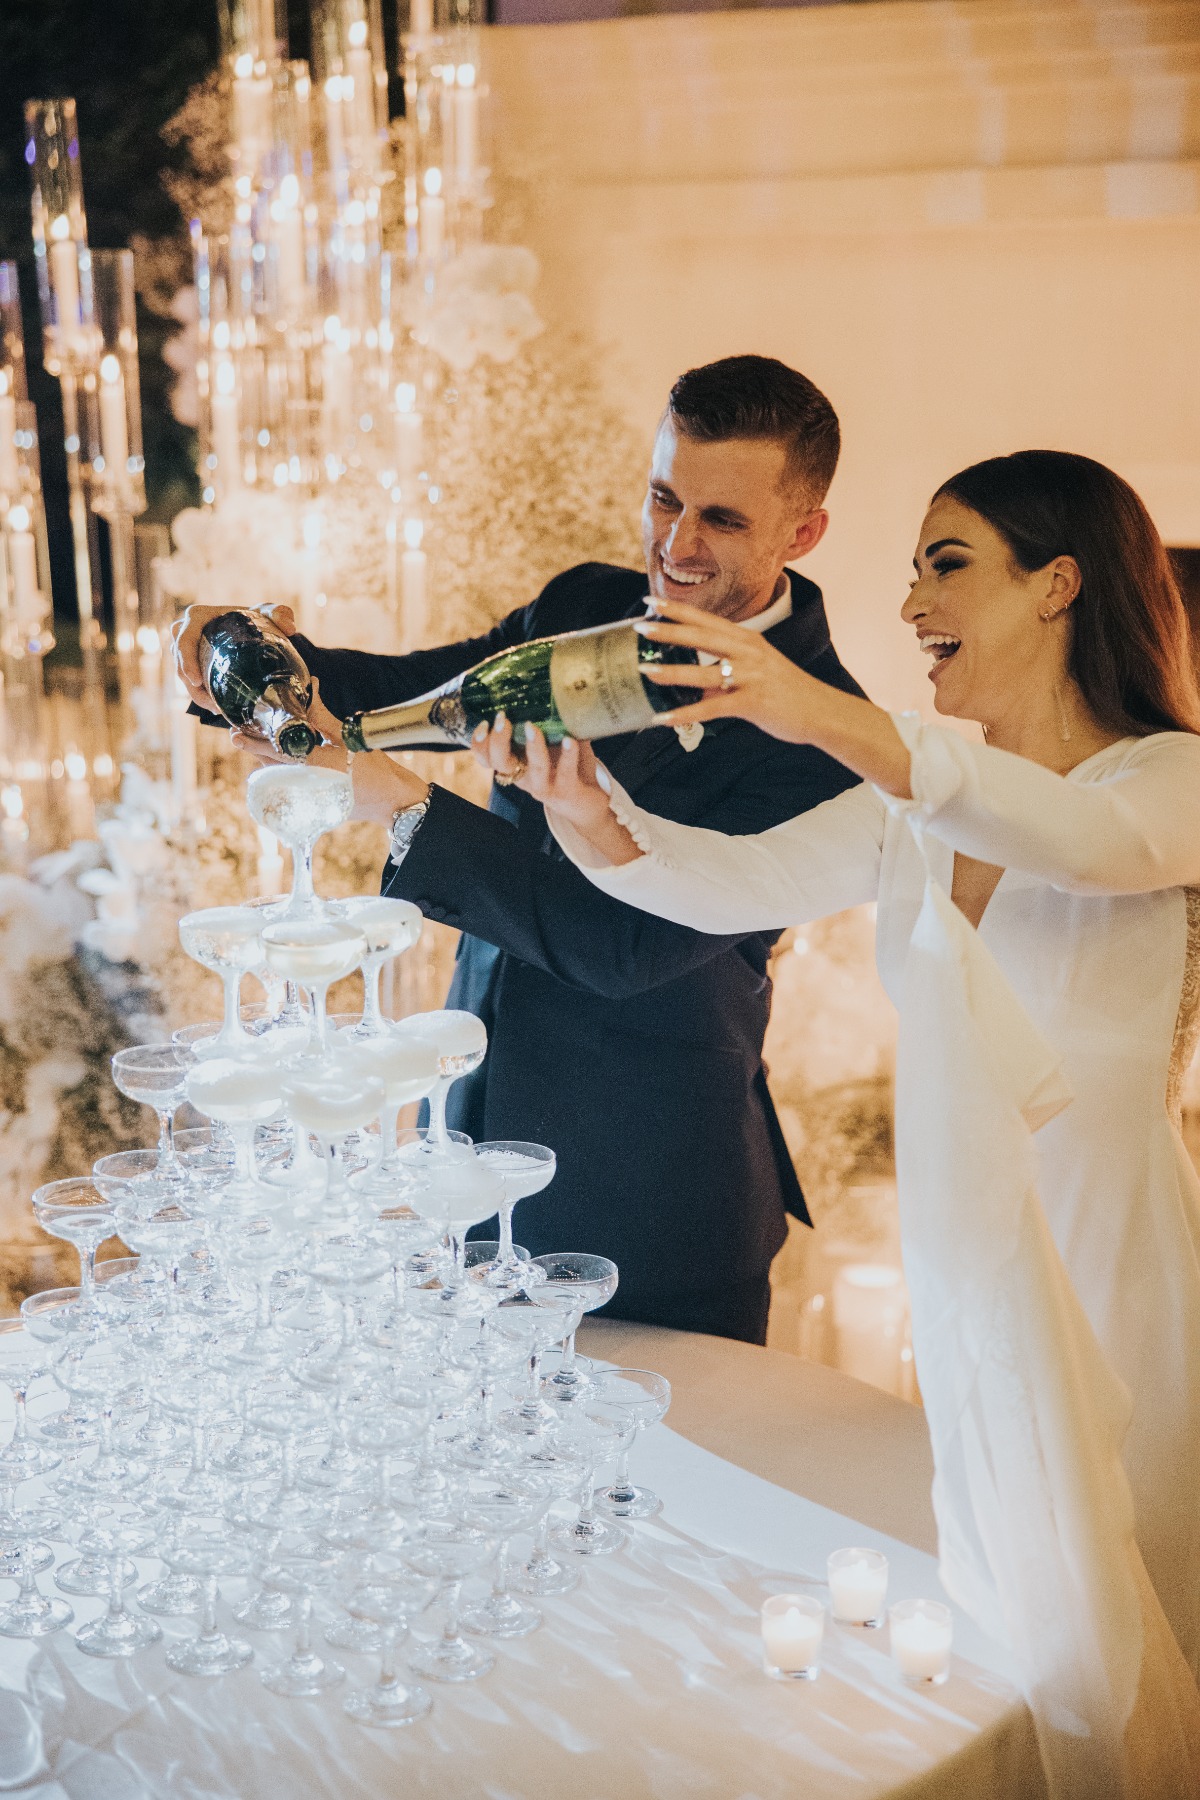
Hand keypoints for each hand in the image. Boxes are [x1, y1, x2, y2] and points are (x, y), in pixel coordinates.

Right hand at [170, 602, 298, 715]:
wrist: (251, 629)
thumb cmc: (256, 618)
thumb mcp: (268, 613)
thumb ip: (280, 613)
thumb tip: (290, 628)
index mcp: (196, 617)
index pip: (183, 640)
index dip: (186, 660)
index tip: (197, 681)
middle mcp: (184, 632)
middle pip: (179, 663)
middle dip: (193, 687)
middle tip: (214, 706)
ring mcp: (185, 650)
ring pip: (183, 677)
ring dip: (198, 696)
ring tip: (219, 710)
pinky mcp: (190, 665)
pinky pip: (190, 683)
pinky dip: (201, 697)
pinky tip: (218, 709)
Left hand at [231, 678, 429, 824]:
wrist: (393, 800)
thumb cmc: (375, 768)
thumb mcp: (349, 736)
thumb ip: (323, 716)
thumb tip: (309, 689)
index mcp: (314, 764)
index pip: (275, 752)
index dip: (252, 743)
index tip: (234, 735)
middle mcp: (307, 782)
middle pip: (271, 765)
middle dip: (256, 750)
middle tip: (238, 735)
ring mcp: (310, 796)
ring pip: (279, 775)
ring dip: (268, 760)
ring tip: (257, 744)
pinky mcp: (315, 803)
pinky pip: (291, 785)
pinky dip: (284, 771)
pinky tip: (283, 761)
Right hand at [471, 714, 611, 834]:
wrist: (589, 803)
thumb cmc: (568, 767)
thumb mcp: (554, 743)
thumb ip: (549, 722)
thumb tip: (553, 685)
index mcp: (516, 764)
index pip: (487, 757)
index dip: (479, 743)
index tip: (484, 723)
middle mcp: (525, 777)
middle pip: (499, 763)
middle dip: (497, 741)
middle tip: (503, 719)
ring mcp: (545, 786)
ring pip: (532, 770)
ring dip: (532, 747)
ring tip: (533, 727)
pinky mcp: (567, 791)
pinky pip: (565, 773)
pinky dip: (568, 755)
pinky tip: (571, 739)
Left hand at [634, 597, 823, 744]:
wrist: (822, 711)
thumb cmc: (787, 691)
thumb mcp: (756, 672)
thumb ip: (725, 675)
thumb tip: (696, 689)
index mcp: (747, 640)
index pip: (706, 620)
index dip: (677, 610)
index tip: (651, 601)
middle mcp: (748, 652)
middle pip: (702, 637)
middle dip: (668, 631)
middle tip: (639, 627)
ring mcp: (751, 677)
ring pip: (704, 673)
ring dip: (672, 672)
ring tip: (645, 672)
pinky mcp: (752, 703)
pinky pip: (712, 709)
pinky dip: (685, 715)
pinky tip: (664, 719)